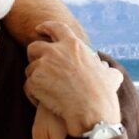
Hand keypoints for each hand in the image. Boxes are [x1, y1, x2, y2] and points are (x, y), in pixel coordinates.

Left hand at [24, 21, 122, 135]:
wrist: (91, 111)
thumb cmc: (103, 95)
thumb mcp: (110, 75)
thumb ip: (105, 69)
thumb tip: (108, 70)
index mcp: (73, 45)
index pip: (56, 28)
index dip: (46, 27)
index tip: (39, 29)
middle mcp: (55, 51)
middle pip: (34, 47)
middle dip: (34, 56)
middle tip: (39, 66)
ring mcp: (43, 65)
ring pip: (30, 68)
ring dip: (36, 79)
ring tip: (48, 92)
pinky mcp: (34, 80)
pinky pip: (28, 86)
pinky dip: (33, 95)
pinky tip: (43, 102)